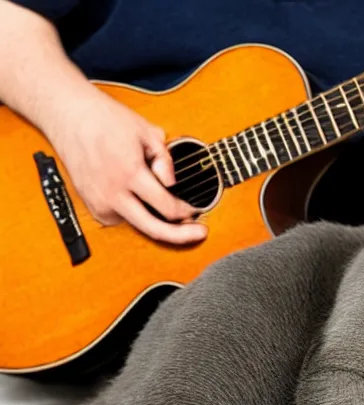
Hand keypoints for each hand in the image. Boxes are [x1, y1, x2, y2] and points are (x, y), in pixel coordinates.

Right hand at [43, 90, 207, 243]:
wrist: (69, 116)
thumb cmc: (108, 120)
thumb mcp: (147, 132)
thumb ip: (165, 160)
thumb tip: (172, 183)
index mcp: (129, 173)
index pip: (166, 206)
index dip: (186, 212)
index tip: (196, 210)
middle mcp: (112, 193)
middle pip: (152, 228)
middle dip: (180, 234)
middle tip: (198, 232)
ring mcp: (99, 202)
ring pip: (137, 226)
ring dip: (157, 223)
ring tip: (174, 214)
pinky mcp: (92, 205)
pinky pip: (121, 218)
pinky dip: (137, 214)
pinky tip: (145, 202)